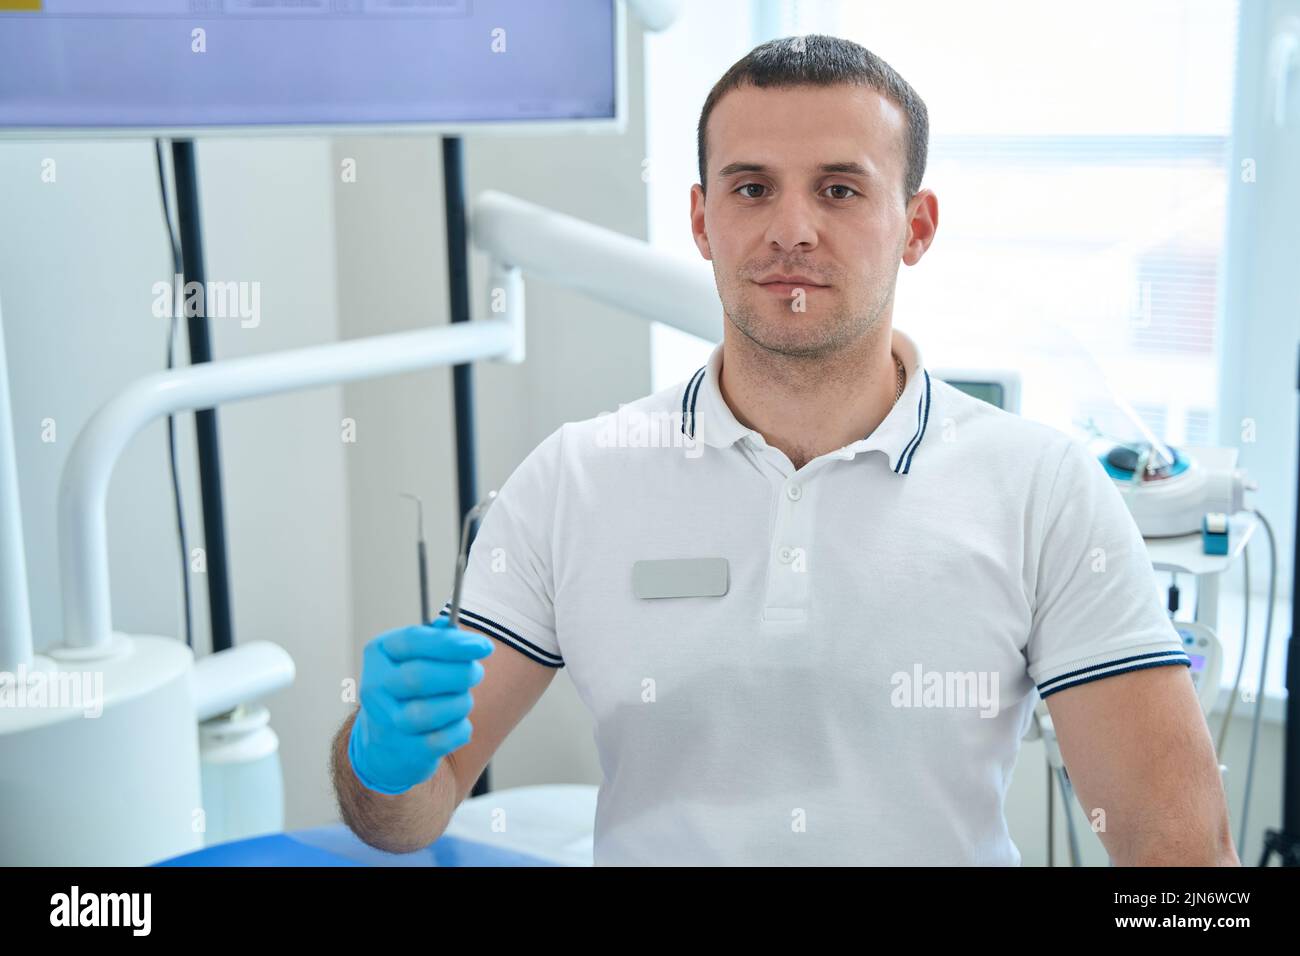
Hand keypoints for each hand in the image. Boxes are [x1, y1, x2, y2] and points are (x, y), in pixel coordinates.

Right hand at [348, 618, 493, 794]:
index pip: (413, 641)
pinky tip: (458, 724)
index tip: (485, 646)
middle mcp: (375, 688)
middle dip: (459, 673)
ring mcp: (387, 722)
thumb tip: (450, 625)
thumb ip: (435, 639)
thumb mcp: (415, 656)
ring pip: (428, 712)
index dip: (452, 643)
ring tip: (463, 700)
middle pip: (419, 677)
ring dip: (459, 703)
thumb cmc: (410, 690)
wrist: (387, 745)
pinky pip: (441, 740)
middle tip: (477, 673)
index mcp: (378, 654)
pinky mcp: (404, 752)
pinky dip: (459, 730)